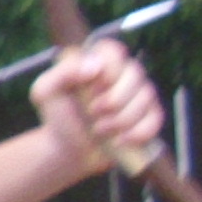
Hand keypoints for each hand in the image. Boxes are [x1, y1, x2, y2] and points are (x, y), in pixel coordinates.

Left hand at [32, 37, 163, 172]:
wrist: (67, 150)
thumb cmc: (57, 117)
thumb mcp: (45, 92)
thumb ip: (62, 73)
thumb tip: (95, 65)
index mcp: (97, 63)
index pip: (113, 50)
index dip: (108, 68)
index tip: (93, 86)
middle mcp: (121, 74)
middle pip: (135, 73)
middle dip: (114, 99)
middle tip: (92, 113)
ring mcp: (138, 95)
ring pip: (146, 97)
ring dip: (121, 119)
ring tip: (99, 130)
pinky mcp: (148, 116)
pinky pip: (155, 119)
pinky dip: (138, 132)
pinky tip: (120, 141)